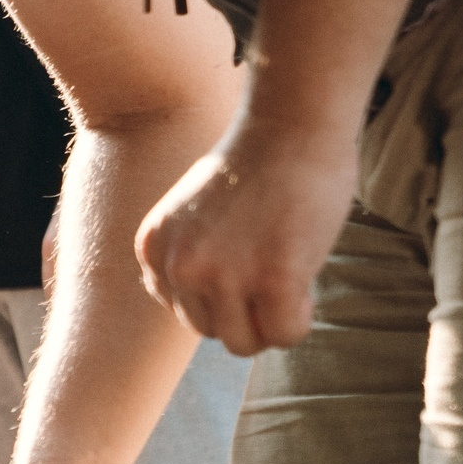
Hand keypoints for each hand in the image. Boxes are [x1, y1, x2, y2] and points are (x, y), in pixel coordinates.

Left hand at [137, 113, 355, 354]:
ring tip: (290, 276)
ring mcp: (223, 275)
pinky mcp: (273, 279)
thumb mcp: (196, 216)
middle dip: (246, 312)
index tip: (247, 257)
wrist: (294, 121)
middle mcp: (180, 266)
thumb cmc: (257, 164)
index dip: (222, 294)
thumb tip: (203, 316)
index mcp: (155, 249)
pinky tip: (307, 284)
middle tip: (275, 272)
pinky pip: (285, 335)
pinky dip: (300, 322)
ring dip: (270, 320)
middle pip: (210, 330)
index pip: (183, 309)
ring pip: (242, 342)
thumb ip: (190, 260)